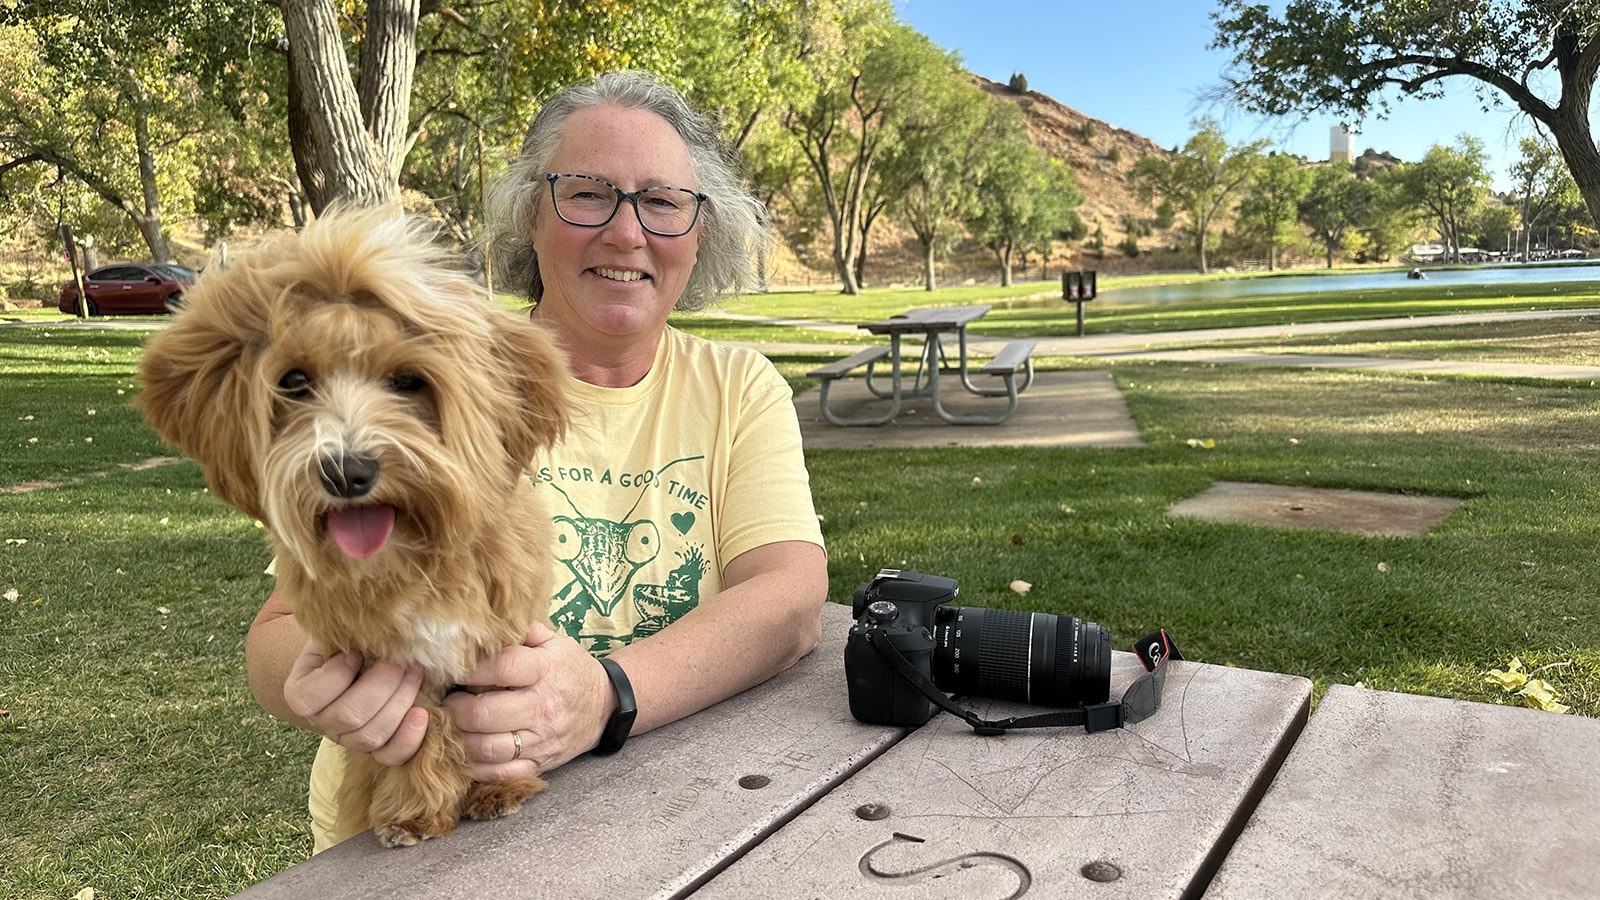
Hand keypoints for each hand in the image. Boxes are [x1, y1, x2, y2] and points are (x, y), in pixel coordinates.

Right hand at [282, 640, 428, 766]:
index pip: (310, 696)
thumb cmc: (346, 644)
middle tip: (399, 660)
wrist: (355, 663)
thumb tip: (367, 626)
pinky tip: (422, 714)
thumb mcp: (335, 635)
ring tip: (415, 674)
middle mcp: (322, 723)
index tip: (356, 651)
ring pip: (371, 736)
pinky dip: (409, 739)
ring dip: (399, 703)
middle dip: (381, 684)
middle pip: (349, 716)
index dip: (337, 674)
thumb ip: (341, 634)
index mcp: (301, 695)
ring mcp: (349, 739)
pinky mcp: (375, 748)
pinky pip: (390, 756)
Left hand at [445, 622, 612, 780]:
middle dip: (455, 709)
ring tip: (452, 726)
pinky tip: (464, 752)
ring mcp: (542, 739)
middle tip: (447, 701)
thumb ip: (523, 630)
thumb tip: (486, 622)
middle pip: (486, 715)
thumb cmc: (572, 670)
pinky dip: (475, 767)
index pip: (501, 668)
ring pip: (488, 748)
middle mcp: (543, 707)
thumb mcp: (556, 642)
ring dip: (460, 739)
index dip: (470, 669)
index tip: (452, 668)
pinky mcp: (540, 762)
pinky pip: (501, 773)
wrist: (607, 706)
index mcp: (545, 671)